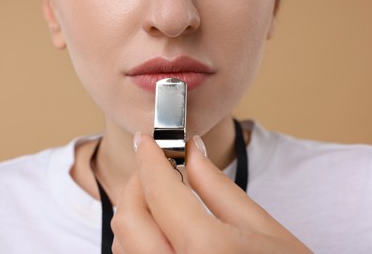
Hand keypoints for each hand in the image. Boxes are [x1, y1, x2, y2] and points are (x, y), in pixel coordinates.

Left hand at [112, 134, 310, 252]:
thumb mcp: (262, 228)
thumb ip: (218, 187)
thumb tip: (192, 152)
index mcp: (206, 250)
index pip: (160, 192)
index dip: (149, 159)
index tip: (146, 141)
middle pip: (128, 218)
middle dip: (137, 182)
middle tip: (157, 165)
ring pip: (122, 242)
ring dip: (135, 209)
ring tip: (161, 192)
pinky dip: (137, 235)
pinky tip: (161, 223)